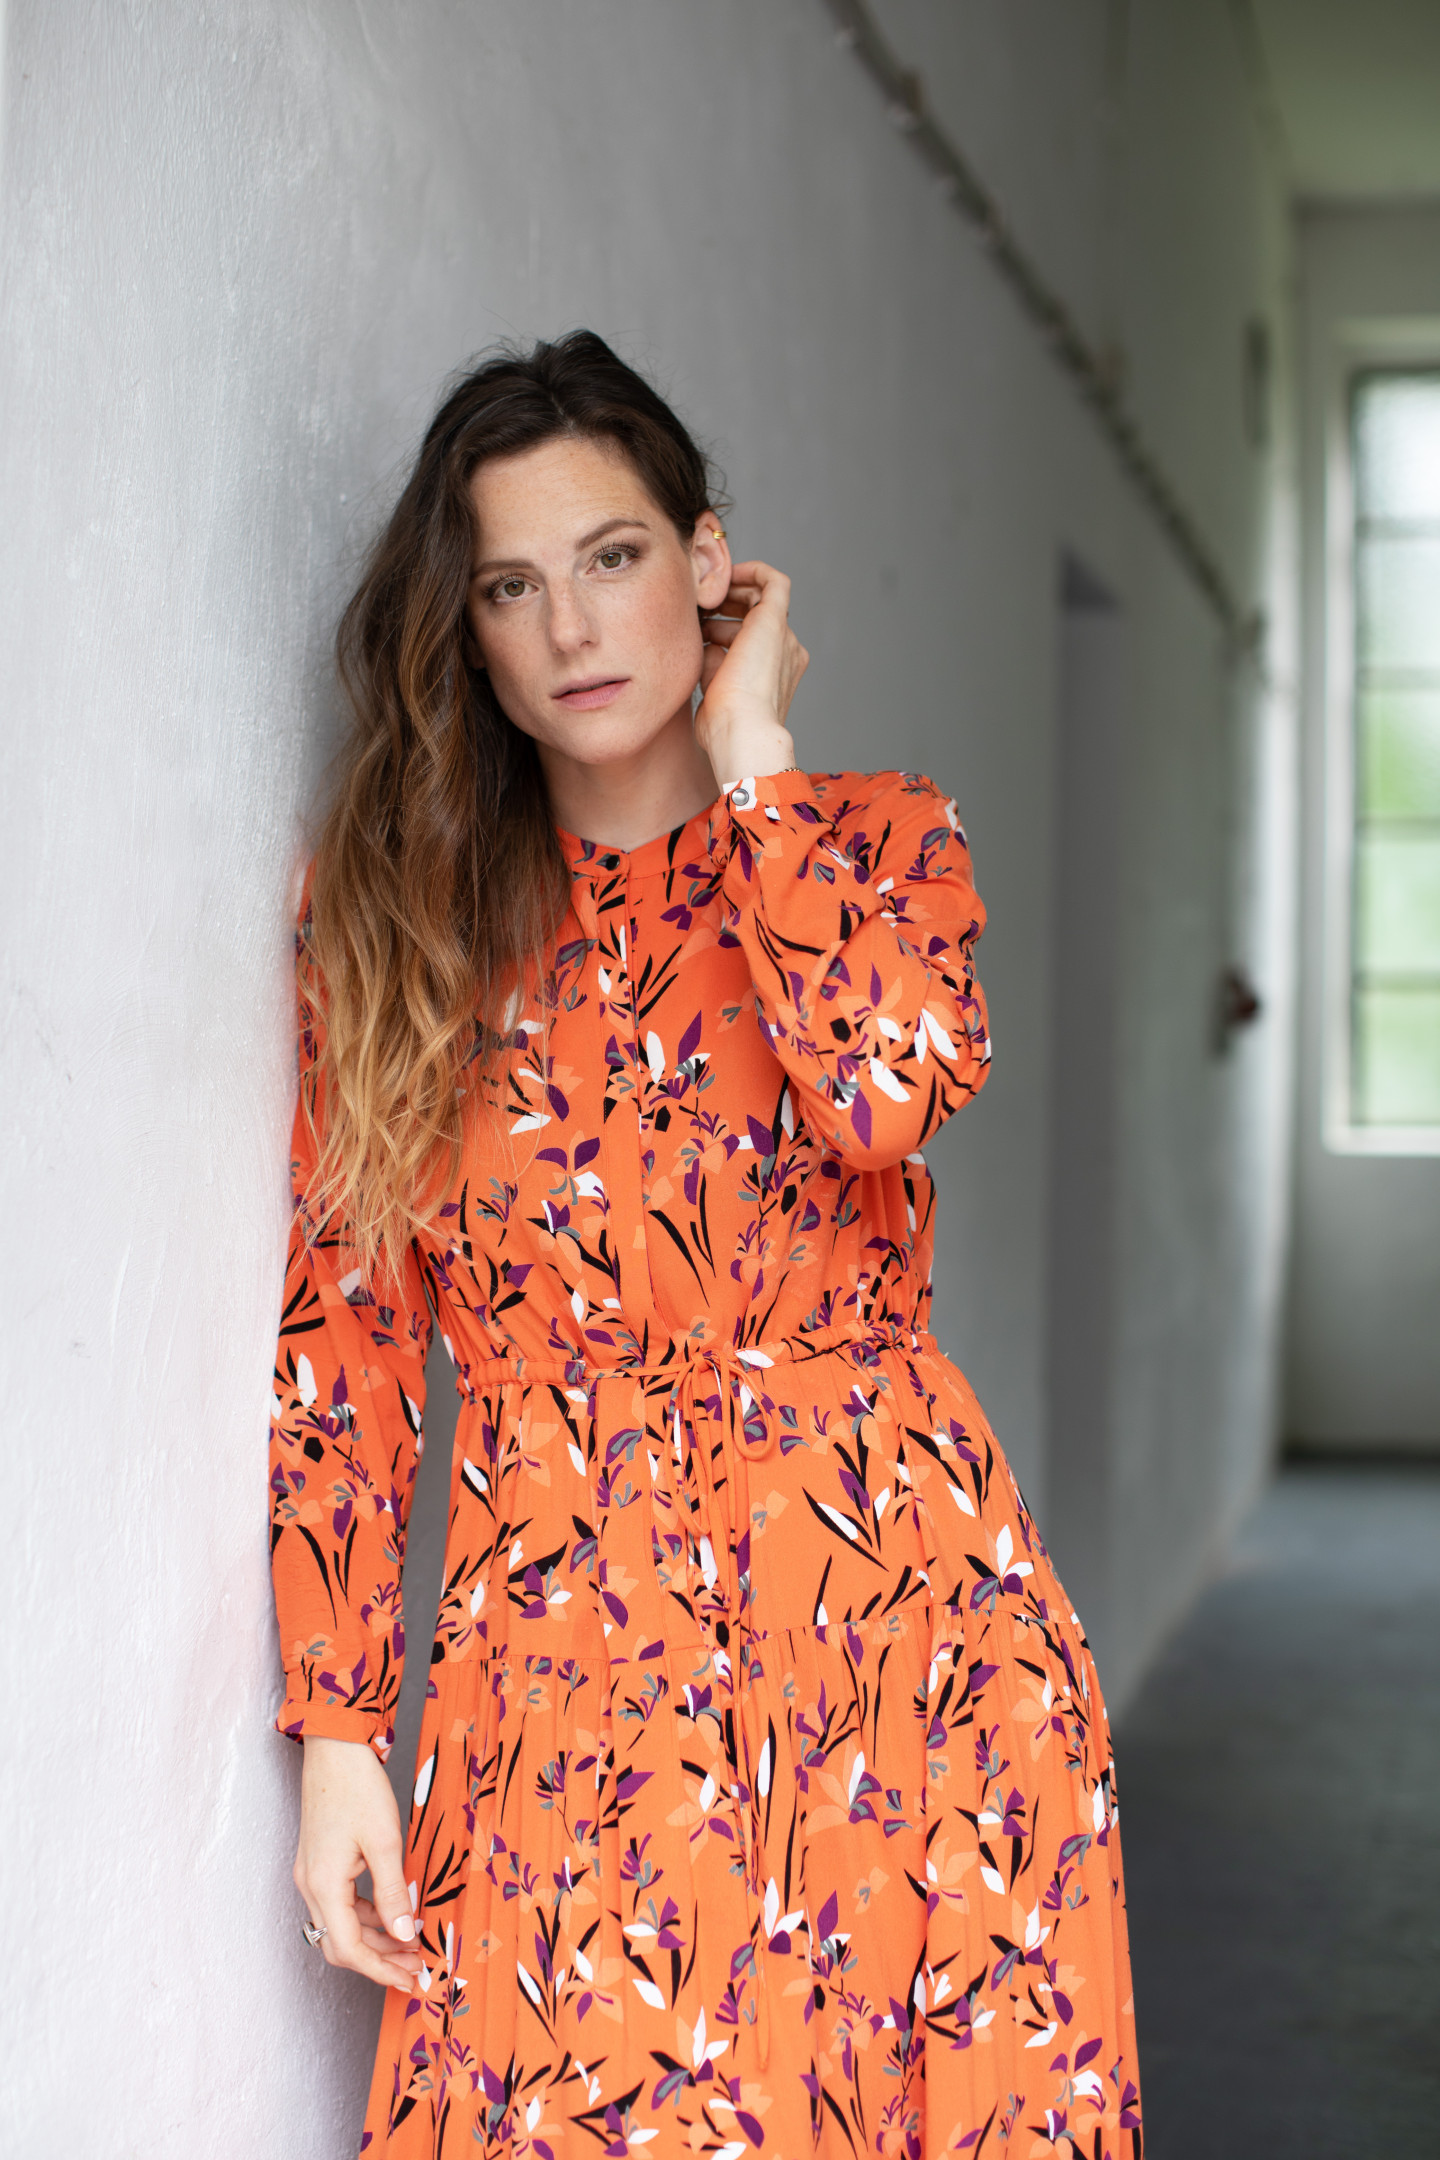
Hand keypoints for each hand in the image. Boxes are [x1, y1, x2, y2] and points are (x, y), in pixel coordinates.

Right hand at [294, 1735, 423, 1991]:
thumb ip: (393, 1892)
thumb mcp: (384, 1841)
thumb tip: (403, 1934)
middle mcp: (310, 1885)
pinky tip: (393, 1914)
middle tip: (412, 1968)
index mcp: (322, 1885)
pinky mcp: (319, 1863)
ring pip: (340, 1925)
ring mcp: (311, 1874)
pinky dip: (366, 1915)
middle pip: (340, 1944)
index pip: (347, 1949)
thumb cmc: (357, 1787)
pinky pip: (341, 1903)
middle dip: (377, 1961)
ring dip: (374, 1939)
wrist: (334, 1748)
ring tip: (409, 1944)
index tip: (408, 1978)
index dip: (378, 1970)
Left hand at [696, 559, 808, 787]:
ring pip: (761, 598)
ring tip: (701, 597)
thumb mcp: (713, 687)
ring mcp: (784, 637)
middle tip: (697, 608)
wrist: (741, 730)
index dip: (725, 625)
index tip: (700, 624)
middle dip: (726, 606)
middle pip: (757, 616)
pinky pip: (773, 581)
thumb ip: (712, 661)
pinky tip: (726, 573)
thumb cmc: (724, 724)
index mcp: (775, 674)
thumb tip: (705, 640)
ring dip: (730, 592)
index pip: (752, 639)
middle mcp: (787, 653)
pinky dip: (752, 570)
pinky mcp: (776, 622)